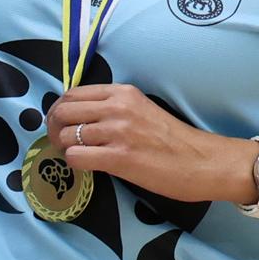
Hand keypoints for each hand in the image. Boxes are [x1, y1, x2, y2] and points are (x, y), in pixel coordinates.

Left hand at [45, 83, 254, 206]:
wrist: (204, 162)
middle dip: (54, 129)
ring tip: (78, 156)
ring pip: (65, 135)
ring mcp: (118, 131)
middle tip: (62, 143)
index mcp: (123, 93)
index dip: (58, 111)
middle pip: (62, 112)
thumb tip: (77, 118)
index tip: (61, 124)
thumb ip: (112, 109)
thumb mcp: (141, 110)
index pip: (71, 94)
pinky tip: (89, 166)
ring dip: (64, 149)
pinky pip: (75, 157)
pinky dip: (75, 163)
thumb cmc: (173, 140)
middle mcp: (118, 107)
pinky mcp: (120, 157)